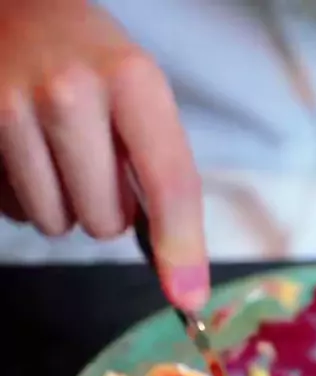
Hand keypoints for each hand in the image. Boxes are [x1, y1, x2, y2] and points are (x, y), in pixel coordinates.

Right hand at [0, 0, 208, 310]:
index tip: (188, 298)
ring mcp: (11, 111)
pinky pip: (15, 213)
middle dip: (107, 210)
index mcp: (131, 78)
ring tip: (57, 152)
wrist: (14, 11)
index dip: (181, 248)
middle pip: (105, 222)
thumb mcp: (138, 92)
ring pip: (56, 225)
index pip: (169, 182)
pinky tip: (26, 152)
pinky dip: (26, 196)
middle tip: (95, 163)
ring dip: (64, 205)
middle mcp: (70, 92)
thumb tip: (181, 271)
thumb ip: (161, 168)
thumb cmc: (89, 60)